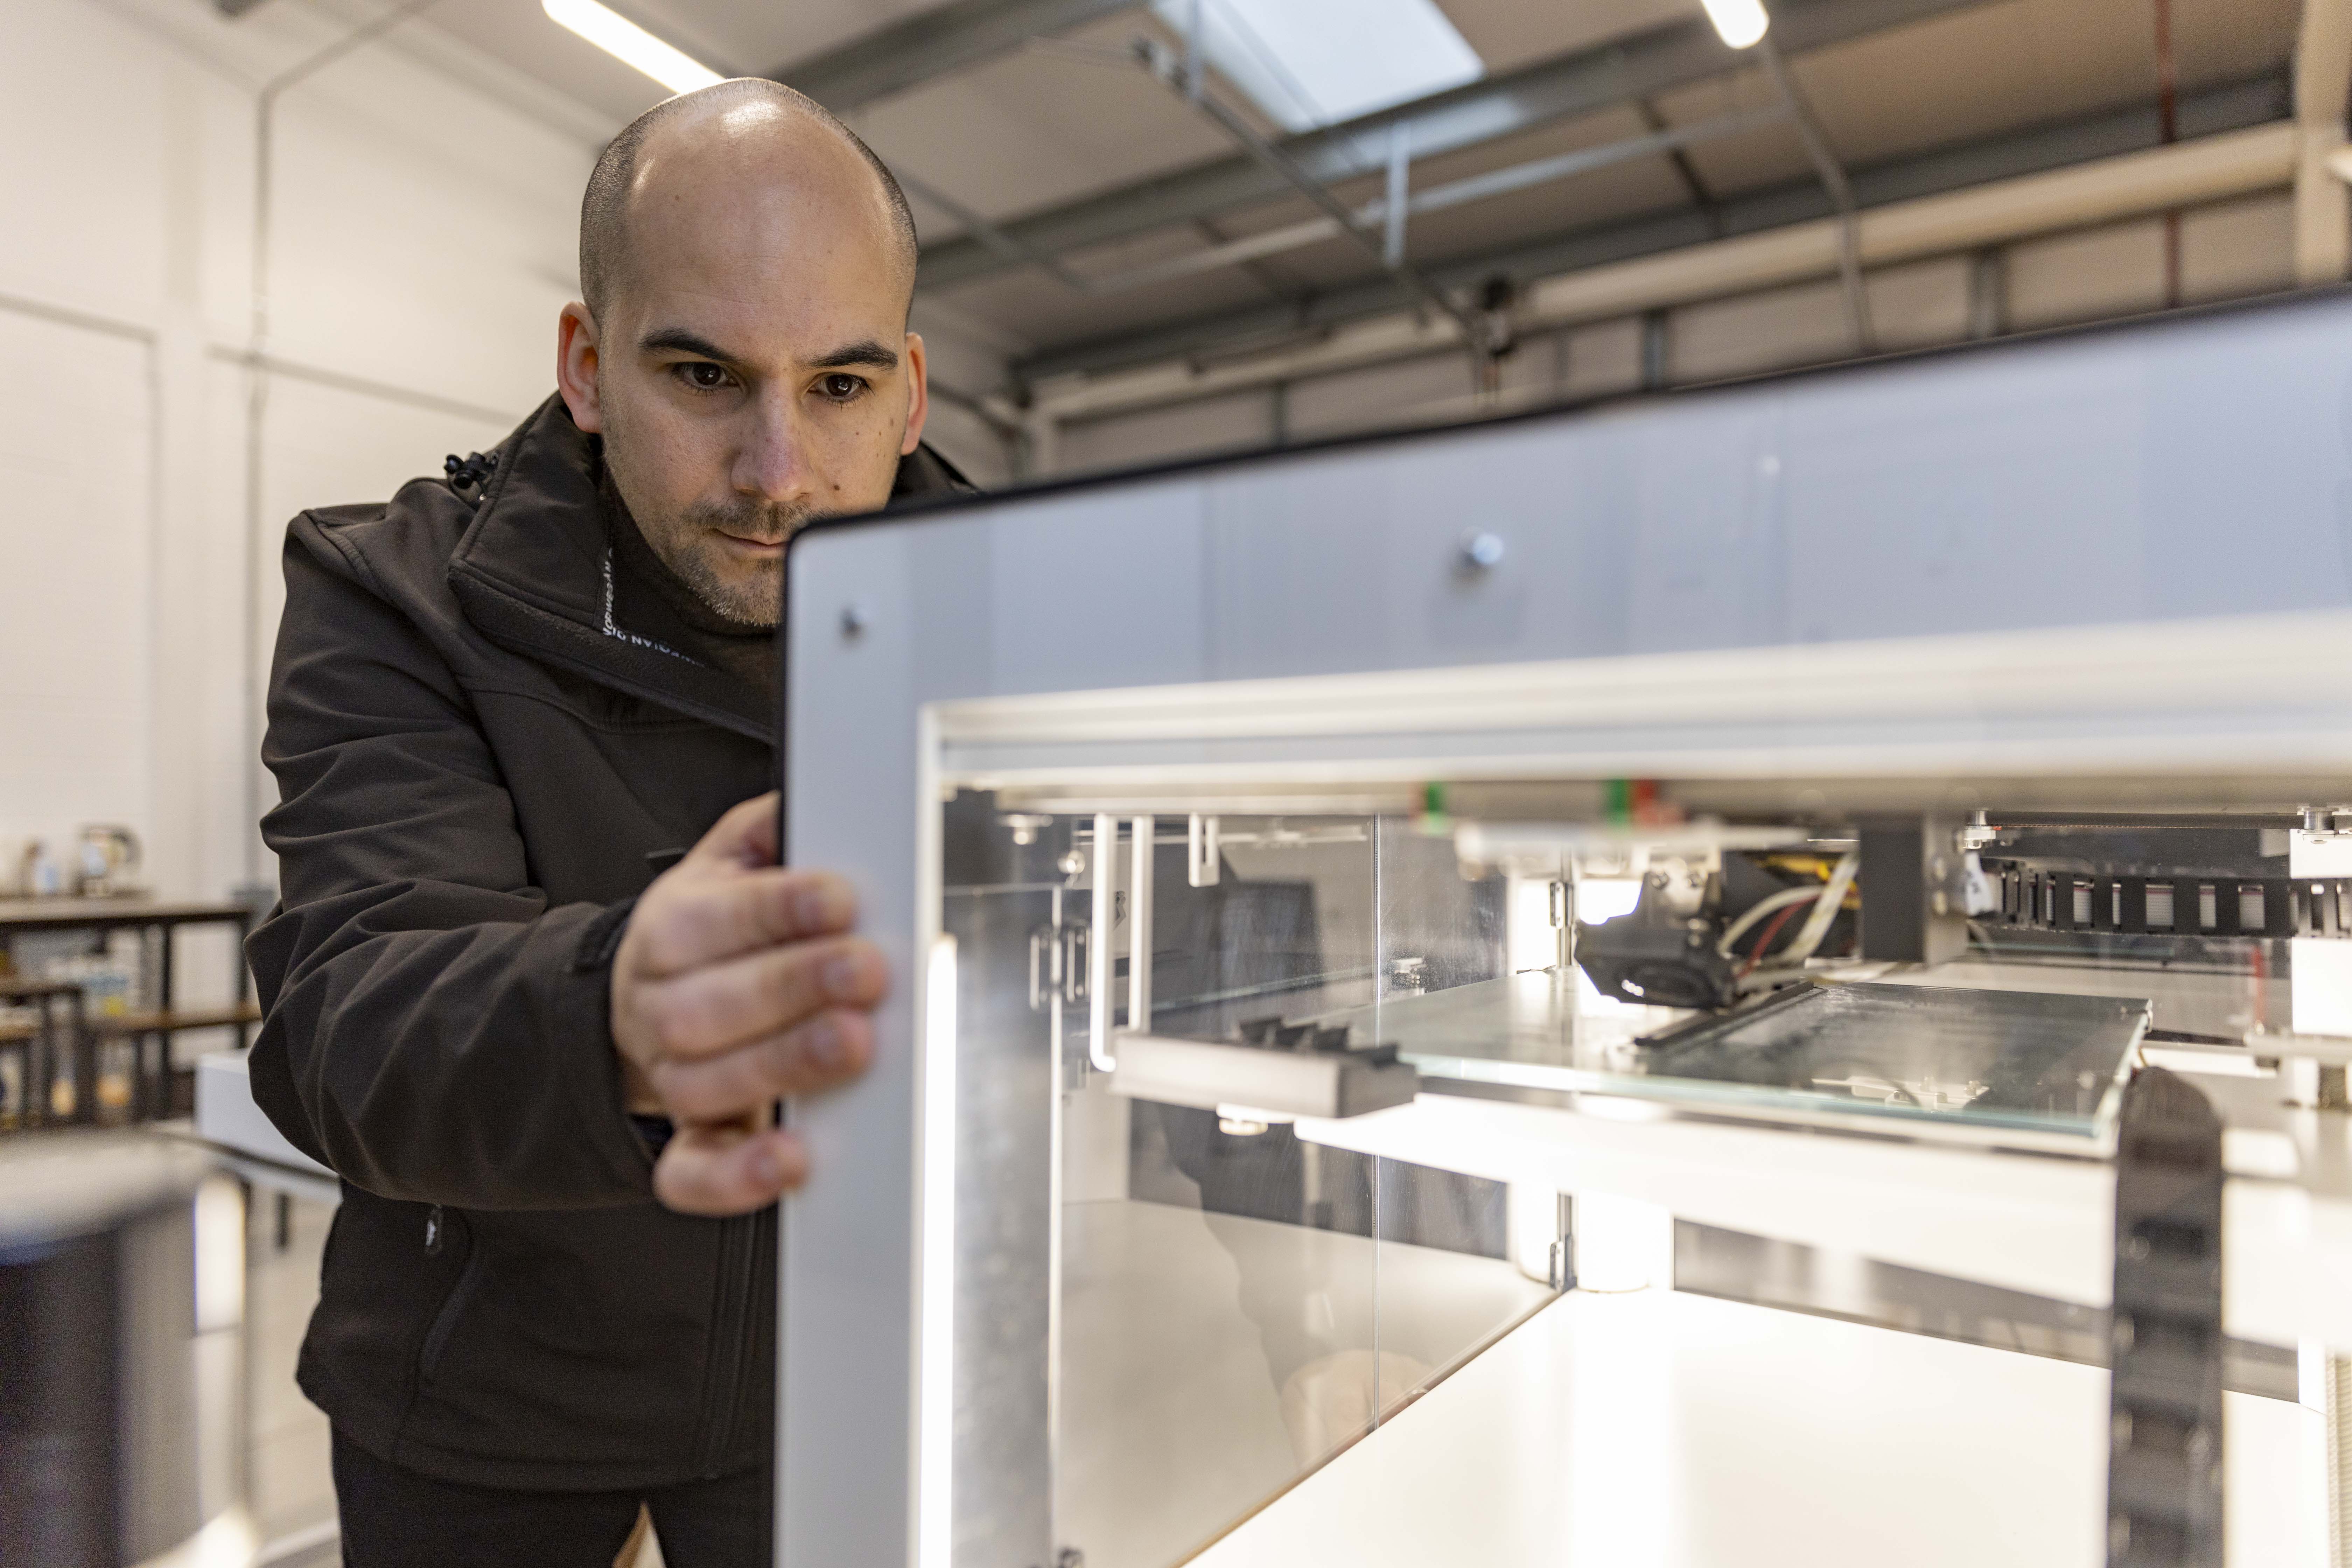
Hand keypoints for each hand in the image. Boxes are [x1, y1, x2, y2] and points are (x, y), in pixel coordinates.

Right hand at [610, 792, 885, 1214]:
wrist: (645, 1000)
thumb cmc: (710, 930)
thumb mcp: (729, 861)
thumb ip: (771, 830)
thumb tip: (815, 797)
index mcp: (671, 929)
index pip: (713, 919)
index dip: (776, 910)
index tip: (839, 899)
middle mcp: (663, 1005)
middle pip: (708, 1004)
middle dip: (791, 986)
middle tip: (865, 971)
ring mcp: (673, 1077)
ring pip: (706, 1081)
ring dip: (783, 1064)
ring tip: (851, 1044)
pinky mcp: (690, 1138)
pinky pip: (692, 1171)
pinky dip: (736, 1176)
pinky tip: (789, 1159)